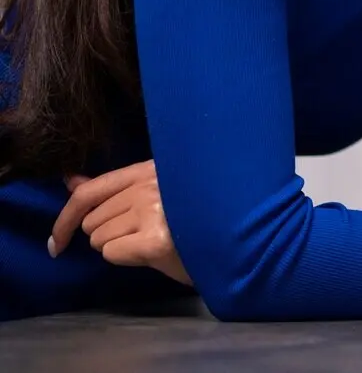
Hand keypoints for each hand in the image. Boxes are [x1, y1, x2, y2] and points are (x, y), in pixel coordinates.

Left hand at [49, 161, 191, 286]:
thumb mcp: (155, 194)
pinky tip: (155, 253)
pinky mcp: (155, 240)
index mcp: (150, 169)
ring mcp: (153, 210)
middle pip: (92, 220)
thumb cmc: (195, 218)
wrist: (238, 243)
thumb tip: (69, 181)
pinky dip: (127, 258)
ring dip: (118, 246)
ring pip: (99, 239)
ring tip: (153, 241)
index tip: (56, 243)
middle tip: (143, 235)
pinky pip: (112, 253)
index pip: (91, 190)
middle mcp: (150, 185)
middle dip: (108, 234)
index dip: (66, 218)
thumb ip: (113, 189)